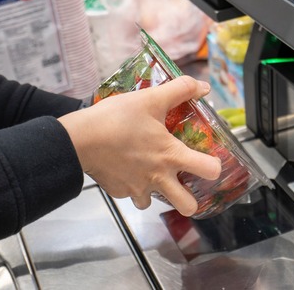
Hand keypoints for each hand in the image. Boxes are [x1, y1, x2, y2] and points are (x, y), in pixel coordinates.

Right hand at [58, 75, 221, 215]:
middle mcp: (158, 178)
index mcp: (171, 156)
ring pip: (154, 202)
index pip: (210, 171)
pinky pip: (130, 194)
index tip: (210, 162)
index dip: (215, 167)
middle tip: (184, 184)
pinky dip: (130, 185)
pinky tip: (125, 168)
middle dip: (190, 200)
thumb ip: (180, 90)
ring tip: (148, 173)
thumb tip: (203, 86)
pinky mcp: (118, 192)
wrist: (78, 140)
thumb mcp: (151, 98)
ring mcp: (137, 189)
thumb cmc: (116, 119)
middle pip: (188, 207)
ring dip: (155, 191)